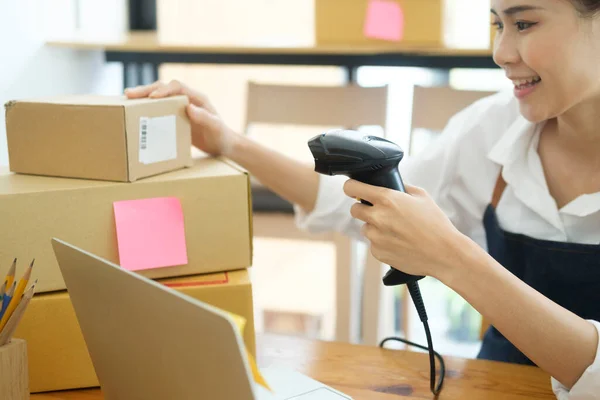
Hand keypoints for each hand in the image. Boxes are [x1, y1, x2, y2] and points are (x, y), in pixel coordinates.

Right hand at [125, 80, 237, 155]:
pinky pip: (159, 109)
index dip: (164, 89)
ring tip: (126, 99)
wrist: (223, 145)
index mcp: (197, 98)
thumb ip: (205, 118)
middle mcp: (187, 99)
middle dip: (147, 89)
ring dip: (143, 96)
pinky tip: (135, 111)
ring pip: (159, 97)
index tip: (152, 96)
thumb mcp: (216, 128)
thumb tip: (190, 107)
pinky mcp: (175, 116)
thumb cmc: (222, 136)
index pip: (178, 87)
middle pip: (164, 88)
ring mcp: (180, 107)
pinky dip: (147, 107)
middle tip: (129, 94)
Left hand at [343, 180, 465, 279]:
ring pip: (365, 227)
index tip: (353, 188)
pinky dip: (382, 242)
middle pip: (355, 209)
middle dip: (364, 208)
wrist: (444, 253)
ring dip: (375, 227)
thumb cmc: (436, 224)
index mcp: (387, 199)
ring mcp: (376, 237)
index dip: (352, 186)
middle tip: (380, 212)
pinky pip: (373, 244)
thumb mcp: (422, 197)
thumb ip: (402, 188)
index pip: (352, 188)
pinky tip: (399, 243)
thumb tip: (390, 185)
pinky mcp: (377, 253)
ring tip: (396, 231)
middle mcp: (377, 217)